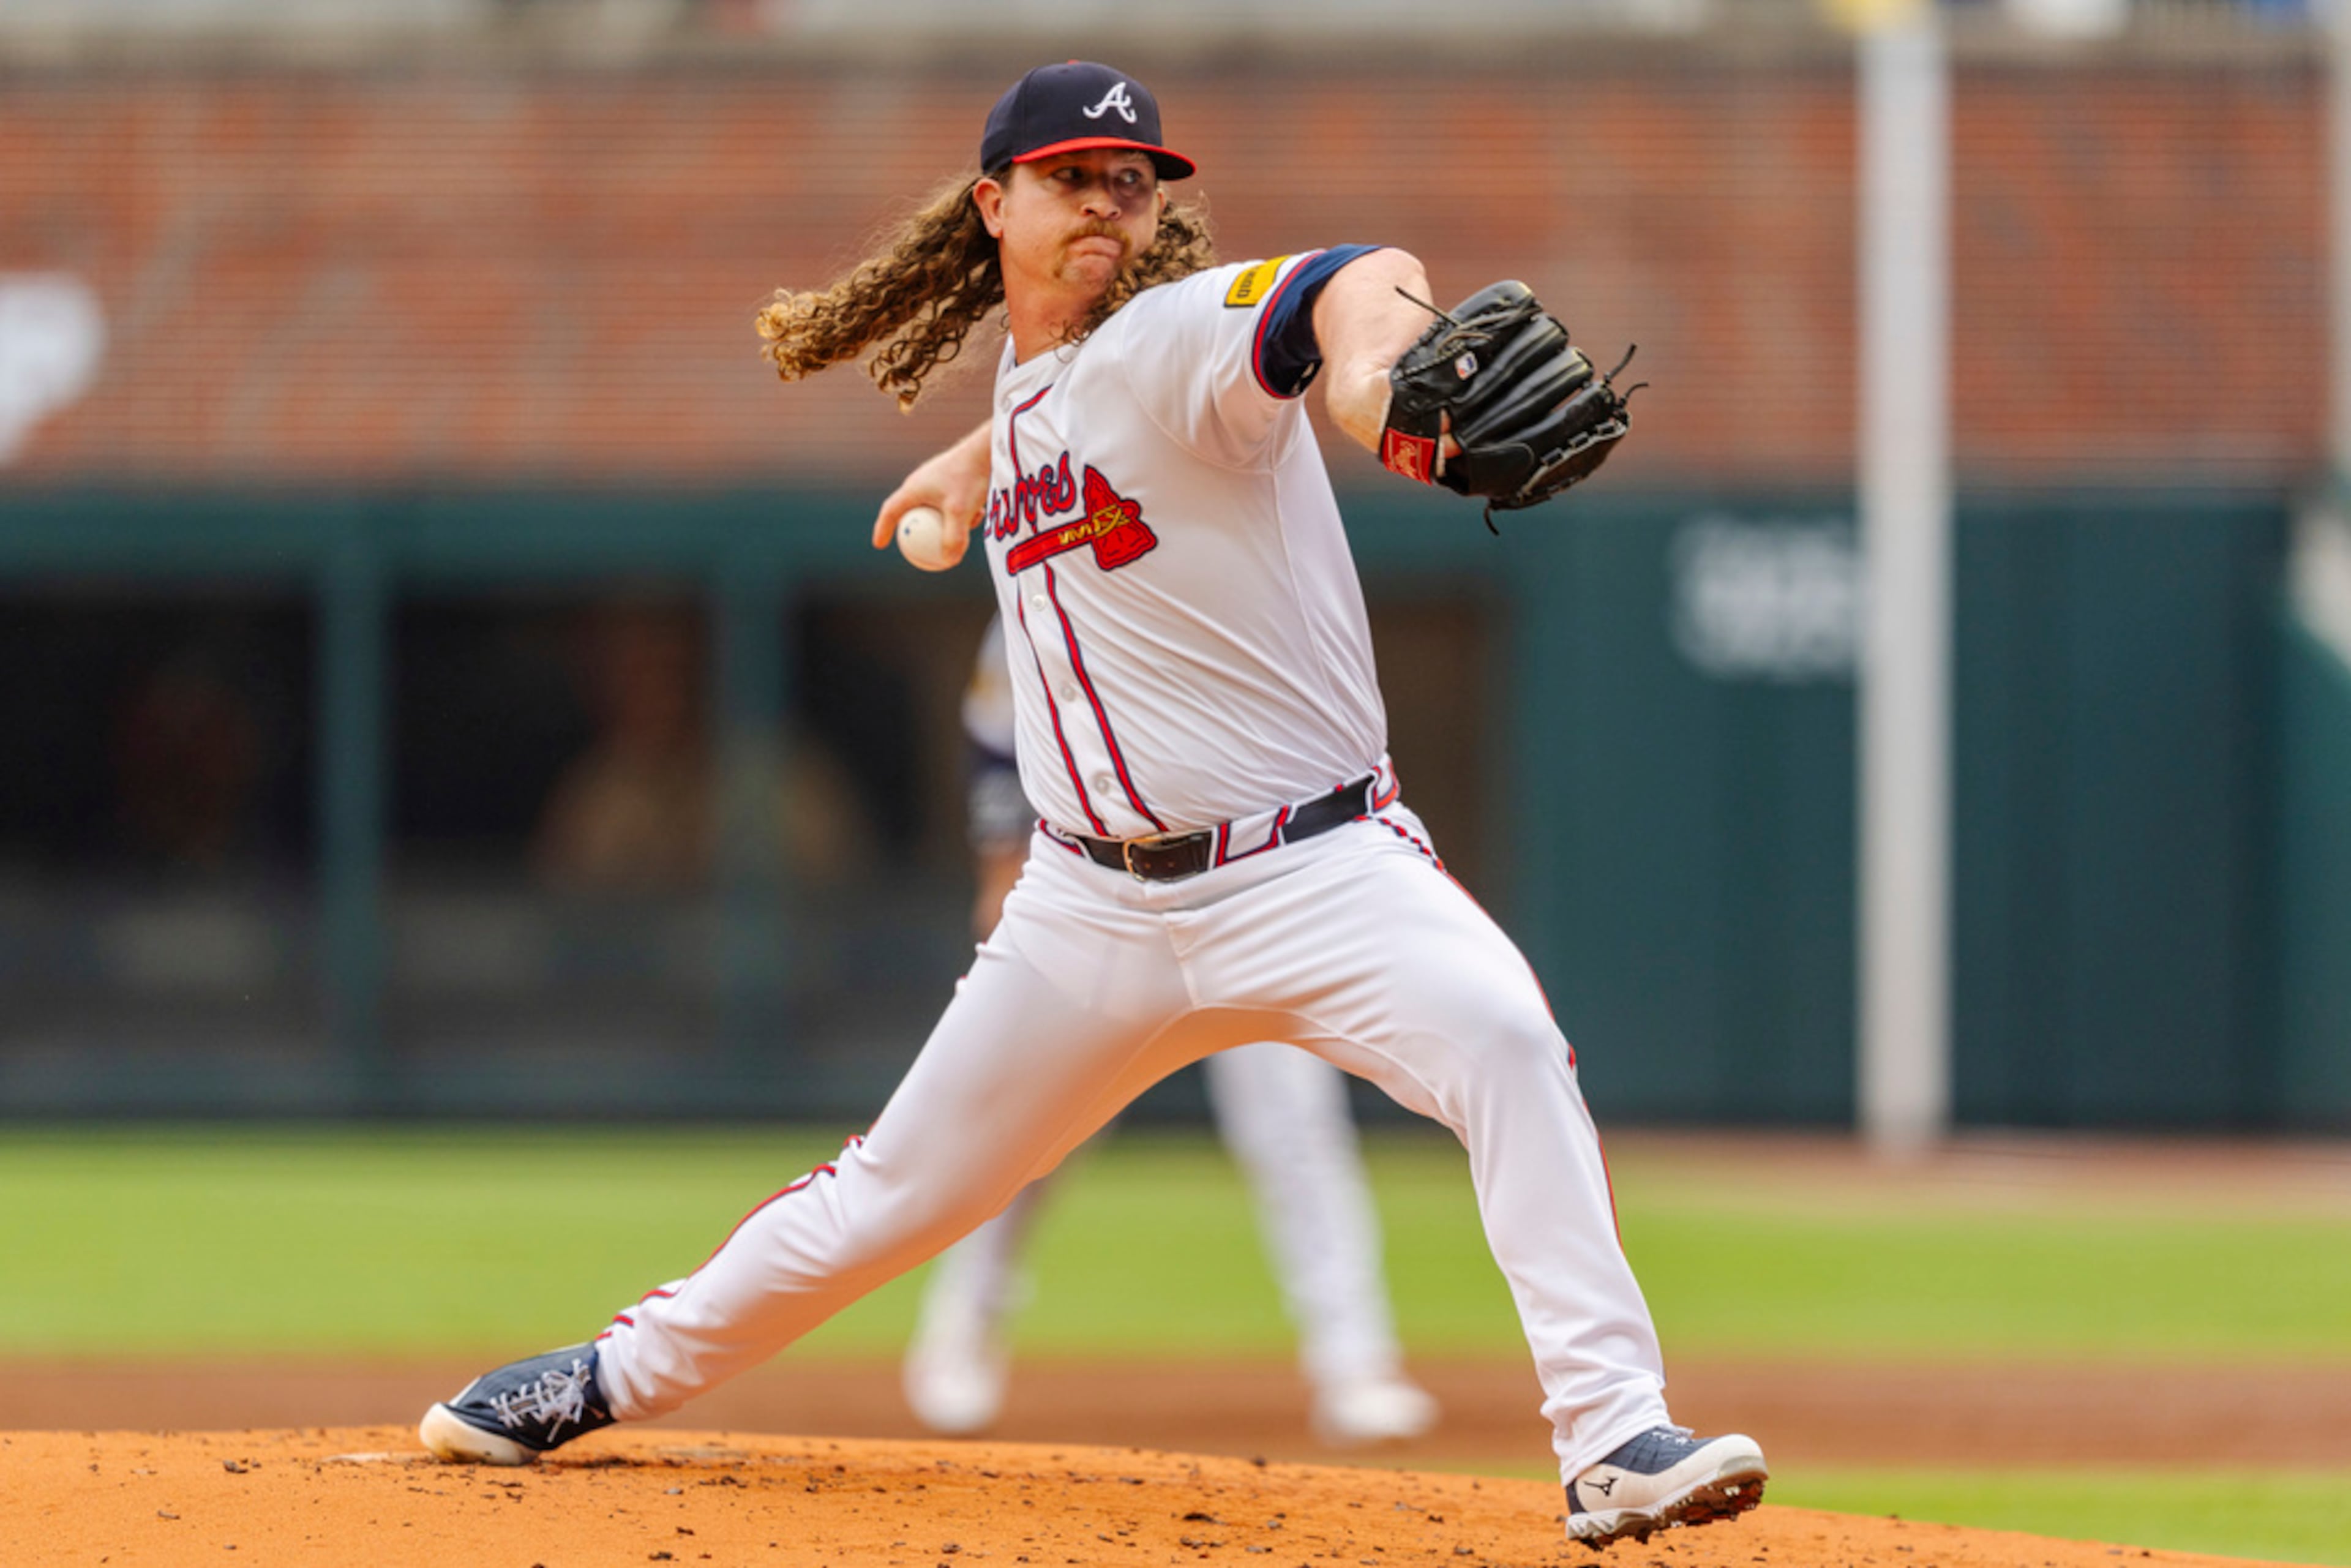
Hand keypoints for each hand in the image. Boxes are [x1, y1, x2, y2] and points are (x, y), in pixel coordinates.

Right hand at [872, 421, 992, 556]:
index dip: (882, 529)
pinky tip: (979, 516)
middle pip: (912, 511)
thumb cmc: (970, 477)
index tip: (879, 545)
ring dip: (945, 522)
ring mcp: (938, 479)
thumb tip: (949, 562)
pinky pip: (950, 501)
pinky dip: (960, 512)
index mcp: (914, 488)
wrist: (987, 449)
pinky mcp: (954, 477)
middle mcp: (922, 482)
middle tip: (917, 547)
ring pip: (934, 508)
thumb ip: (954, 538)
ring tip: (961, 532)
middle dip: (916, 530)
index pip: (890, 511)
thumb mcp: (961, 512)